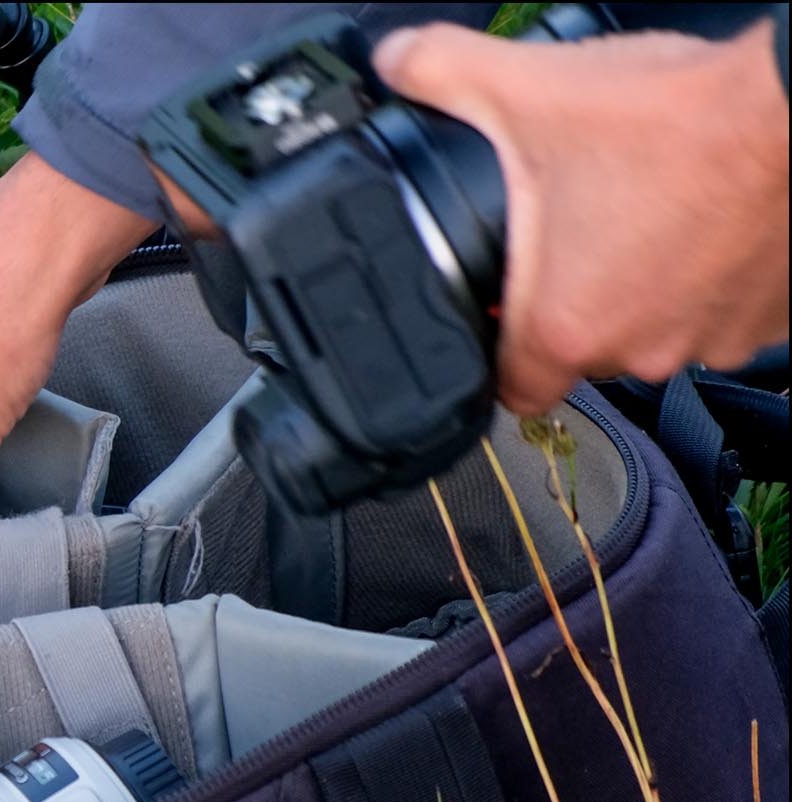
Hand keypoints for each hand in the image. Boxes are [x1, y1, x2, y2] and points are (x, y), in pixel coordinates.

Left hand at [373, 19, 789, 414]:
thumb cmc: (681, 116)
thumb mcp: (526, 88)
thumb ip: (438, 74)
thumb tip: (395, 62)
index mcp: (568, 327)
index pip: (513, 391)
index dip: (497, 356)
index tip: (498, 321)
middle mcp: (642, 350)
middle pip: (584, 349)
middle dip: (574, 296)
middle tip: (578, 228)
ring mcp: (714, 339)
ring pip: (656, 328)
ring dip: (645, 284)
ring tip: (646, 212)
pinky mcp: (772, 318)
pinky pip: (721, 310)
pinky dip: (708, 275)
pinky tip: (702, 220)